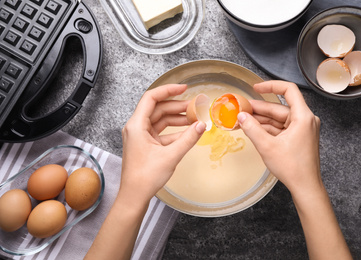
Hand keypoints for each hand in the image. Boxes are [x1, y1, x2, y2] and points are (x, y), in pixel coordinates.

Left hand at [121, 84, 205, 200]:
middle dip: (177, 106)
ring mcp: (141, 136)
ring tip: (194, 118)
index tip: (183, 88)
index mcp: (136, 125)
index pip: (151, 98)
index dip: (168, 90)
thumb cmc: (144, 177)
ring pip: (161, 120)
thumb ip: (188, 138)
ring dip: (177, 118)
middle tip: (195, 106)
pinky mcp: (146, 144)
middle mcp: (137, 128)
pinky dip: (175, 131)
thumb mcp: (171, 155)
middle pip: (158, 108)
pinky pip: (162, 132)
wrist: (135, 196)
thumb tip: (201, 125)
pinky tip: (188, 132)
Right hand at [238, 81, 351, 259]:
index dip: (271, 86)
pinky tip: (253, 129)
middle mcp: (305, 120)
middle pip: (279, 108)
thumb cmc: (292, 167)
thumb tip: (241, 116)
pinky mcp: (298, 138)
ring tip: (243, 120)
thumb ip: (252, 128)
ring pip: (278, 119)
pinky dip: (267, 129)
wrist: (305, 187)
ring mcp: (301, 129)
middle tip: (241, 109)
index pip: (288, 90)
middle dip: (259, 108)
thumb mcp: (267, 146)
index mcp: (303, 117)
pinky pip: (280, 128)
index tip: (256, 88)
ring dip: (261, 120)